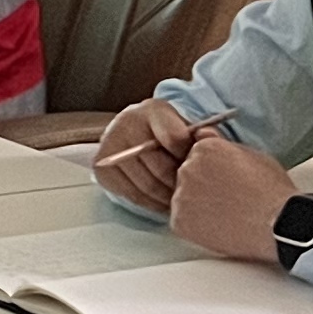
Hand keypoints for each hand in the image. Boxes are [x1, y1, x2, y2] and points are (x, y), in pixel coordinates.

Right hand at [89, 95, 202, 209]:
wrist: (136, 133)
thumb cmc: (168, 133)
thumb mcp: (186, 126)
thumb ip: (201, 136)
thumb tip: (211, 141)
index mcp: (152, 110)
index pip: (176, 140)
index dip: (191, 158)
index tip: (198, 167)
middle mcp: (126, 124)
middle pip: (161, 168)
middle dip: (181, 184)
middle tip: (194, 193)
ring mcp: (110, 146)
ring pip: (148, 186)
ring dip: (168, 198)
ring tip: (181, 199)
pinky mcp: (101, 168)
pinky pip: (133, 195)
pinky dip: (152, 203)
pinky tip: (163, 201)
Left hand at [169, 130, 301, 263]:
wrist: (279, 224)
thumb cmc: (272, 190)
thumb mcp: (253, 155)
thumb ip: (221, 144)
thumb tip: (202, 133)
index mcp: (204, 148)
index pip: (196, 154)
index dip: (214, 169)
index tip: (228, 180)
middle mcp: (188, 168)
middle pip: (188, 174)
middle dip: (203, 184)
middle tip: (228, 198)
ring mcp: (181, 195)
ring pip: (183, 197)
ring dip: (198, 204)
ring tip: (226, 214)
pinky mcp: (179, 220)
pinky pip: (181, 220)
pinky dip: (196, 224)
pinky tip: (219, 225)